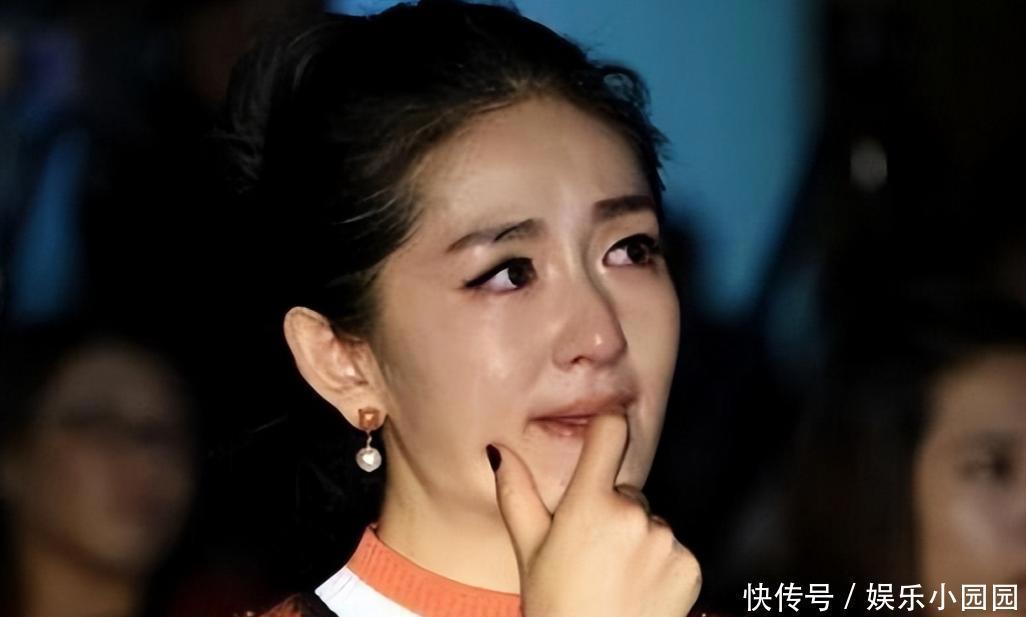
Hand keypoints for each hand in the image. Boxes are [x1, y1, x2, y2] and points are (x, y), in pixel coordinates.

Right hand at [488, 414, 701, 616]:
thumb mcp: (528, 551)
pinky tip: (638, 590)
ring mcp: (665, 540)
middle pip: (626, 492)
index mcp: (589, 504)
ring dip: (638, 540)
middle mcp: (632, 515)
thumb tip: (498, 451)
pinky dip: (661, 565)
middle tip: (592, 554)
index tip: (606, 429)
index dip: (608, 426)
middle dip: (613, 513)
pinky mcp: (689, 565)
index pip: (610, 433)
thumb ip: (516, 494)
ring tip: (614, 578)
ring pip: (650, 523)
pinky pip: (674, 550)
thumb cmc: (556, 606)